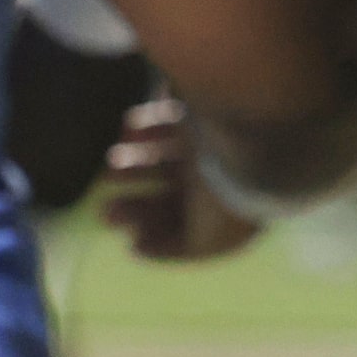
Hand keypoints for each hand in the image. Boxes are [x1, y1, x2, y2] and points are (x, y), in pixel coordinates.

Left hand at [97, 97, 261, 260]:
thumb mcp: (205, 238)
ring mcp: (214, 143)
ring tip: (110, 169)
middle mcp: (223, 176)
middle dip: (137, 206)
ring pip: (166, 157)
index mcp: (231, 207)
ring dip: (135, 165)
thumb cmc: (226, 191)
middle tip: (107, 212)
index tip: (130, 240)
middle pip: (173, 193)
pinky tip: (128, 129)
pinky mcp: (203, 108)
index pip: (189, 222)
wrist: (250, 131)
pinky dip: (144, 125)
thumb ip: (175, 247)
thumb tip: (137, 246)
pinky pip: (168, 117)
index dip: (159, 232)